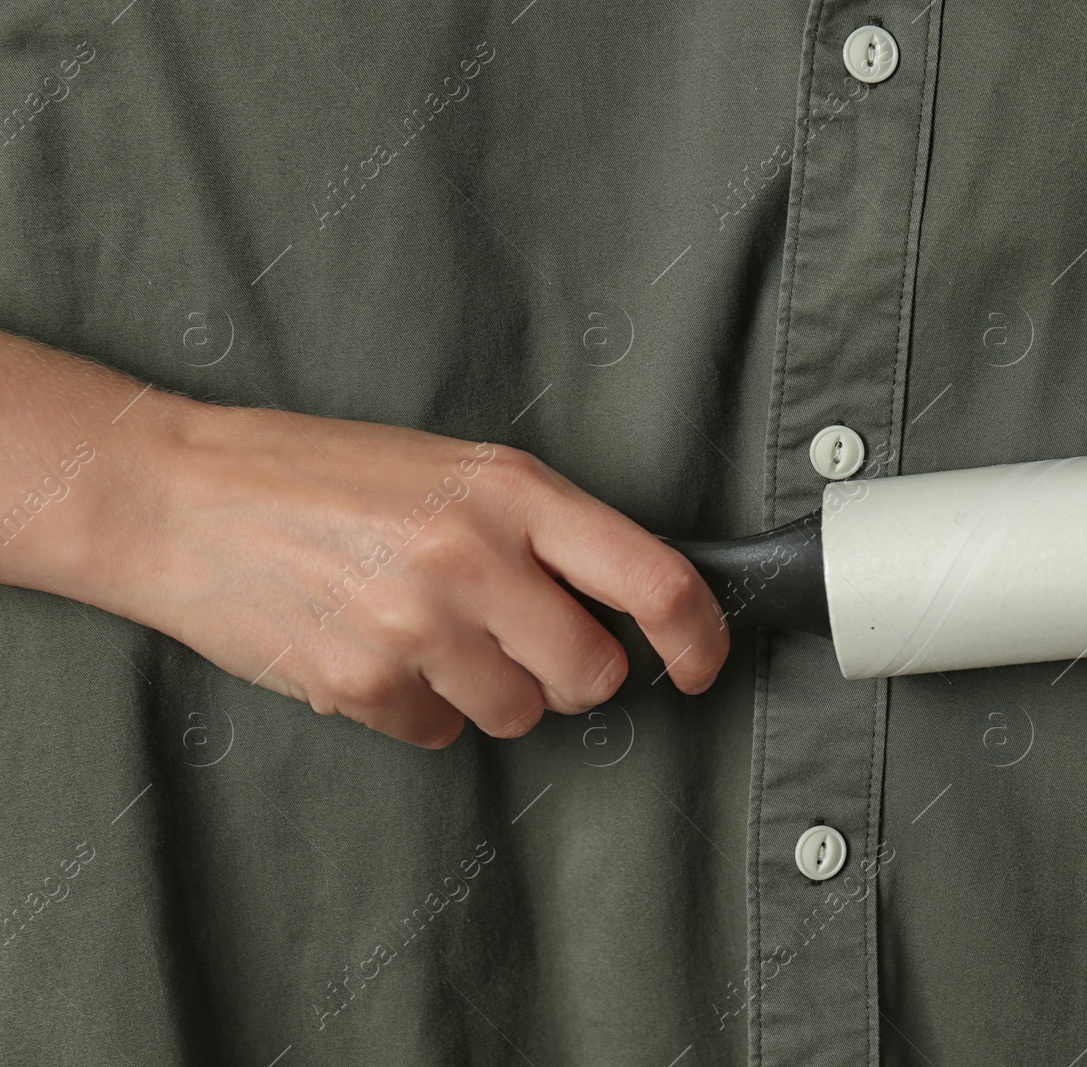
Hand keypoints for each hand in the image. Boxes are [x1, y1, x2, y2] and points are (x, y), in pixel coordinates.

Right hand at [92, 400, 728, 747]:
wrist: (181, 496)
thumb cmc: (320, 475)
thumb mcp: (452, 468)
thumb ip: (542, 530)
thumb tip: (626, 601)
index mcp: (513, 489)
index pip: (655, 579)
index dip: (699, 637)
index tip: (702, 663)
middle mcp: (476, 555)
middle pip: (593, 675)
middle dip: (567, 673)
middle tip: (515, 638)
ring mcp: (419, 624)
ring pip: (518, 714)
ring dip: (487, 691)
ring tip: (423, 630)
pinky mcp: (364, 683)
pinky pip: (438, 732)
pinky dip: (416, 706)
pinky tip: (373, 649)